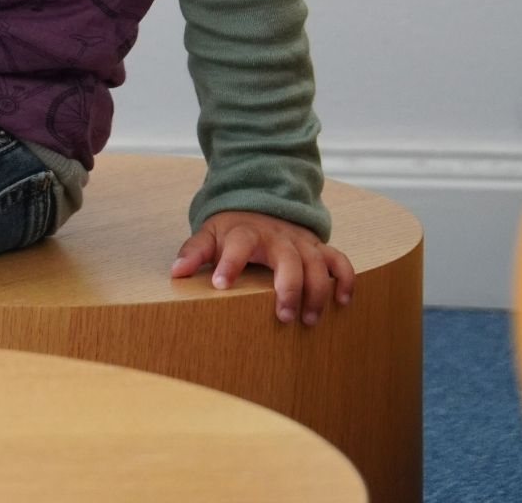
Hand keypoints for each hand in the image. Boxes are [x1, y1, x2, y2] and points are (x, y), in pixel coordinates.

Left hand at [171, 209, 353, 324]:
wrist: (260, 202)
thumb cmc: (232, 229)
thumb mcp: (210, 235)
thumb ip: (194, 252)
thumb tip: (176, 273)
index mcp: (245, 233)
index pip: (238, 244)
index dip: (229, 263)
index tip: (221, 285)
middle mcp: (276, 237)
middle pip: (287, 258)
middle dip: (289, 287)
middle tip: (284, 317)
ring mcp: (299, 242)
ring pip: (317, 262)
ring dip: (317, 291)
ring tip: (310, 320)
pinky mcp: (317, 248)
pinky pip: (339, 259)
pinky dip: (345, 278)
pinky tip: (344, 301)